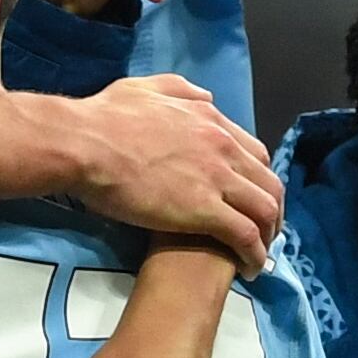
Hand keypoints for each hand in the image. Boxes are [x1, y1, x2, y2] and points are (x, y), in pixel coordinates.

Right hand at [46, 74, 277, 271]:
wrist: (86, 144)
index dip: (258, 179)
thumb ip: (180, 90)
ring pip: (265, 210)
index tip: (250, 199)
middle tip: (262, 234)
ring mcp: (217, 178)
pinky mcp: (204, 210)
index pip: (254, 153)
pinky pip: (245, 235)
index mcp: (210, 121)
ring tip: (258, 257)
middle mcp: (223, 148)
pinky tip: (248, 269)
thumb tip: (206, 97)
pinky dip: (254, 254)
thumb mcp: (146, 88)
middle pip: (268, 183)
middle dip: (272, 211)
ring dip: (268, 236)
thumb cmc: (104, 118)